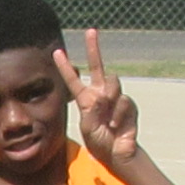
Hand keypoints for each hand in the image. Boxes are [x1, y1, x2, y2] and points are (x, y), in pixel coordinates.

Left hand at [54, 28, 138, 169]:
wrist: (117, 153)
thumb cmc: (99, 142)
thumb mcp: (88, 128)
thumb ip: (92, 112)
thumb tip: (102, 97)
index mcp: (85, 99)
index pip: (73, 80)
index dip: (65, 67)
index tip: (57, 53)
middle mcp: (100, 94)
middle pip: (98, 66)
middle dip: (94, 48)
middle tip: (90, 31)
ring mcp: (115, 98)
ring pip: (112, 82)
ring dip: (109, 98)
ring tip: (107, 119)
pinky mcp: (128, 104)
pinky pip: (122, 100)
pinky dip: (117, 114)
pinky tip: (115, 126)